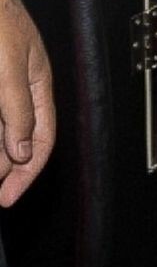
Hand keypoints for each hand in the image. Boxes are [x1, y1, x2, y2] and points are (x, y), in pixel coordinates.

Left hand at [0, 0, 55, 208]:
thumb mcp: (9, 70)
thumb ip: (17, 110)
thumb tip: (24, 151)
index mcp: (38, 86)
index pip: (42, 139)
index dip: (28, 172)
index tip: (8, 196)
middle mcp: (20, 89)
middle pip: (17, 140)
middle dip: (6, 169)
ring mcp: (1, 84)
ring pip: (0, 129)